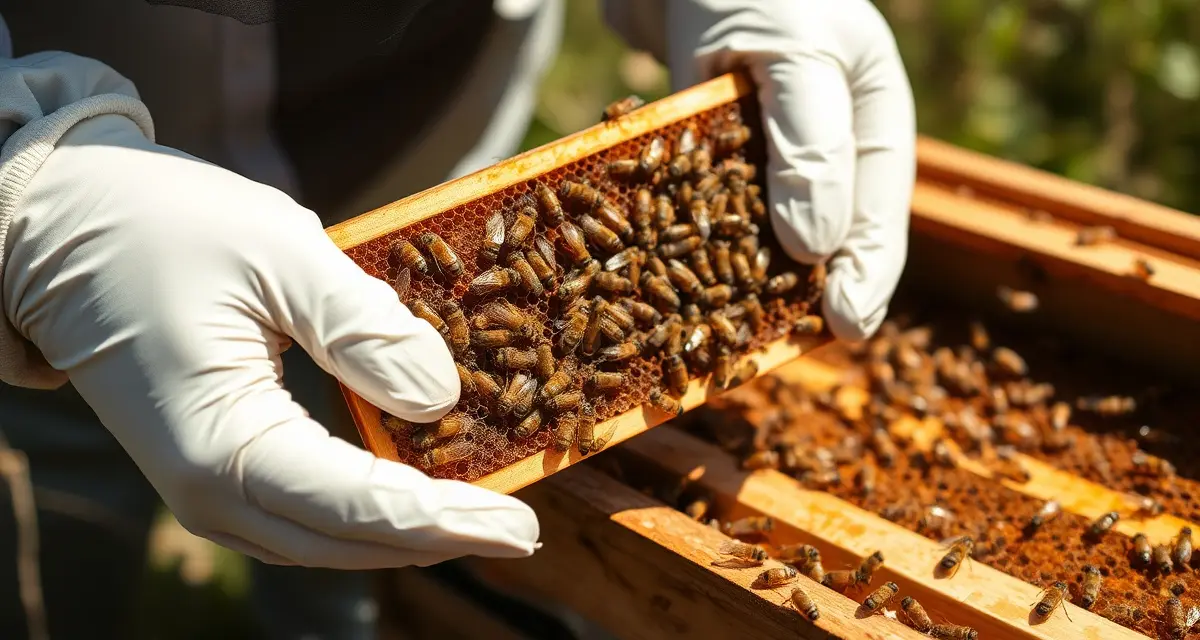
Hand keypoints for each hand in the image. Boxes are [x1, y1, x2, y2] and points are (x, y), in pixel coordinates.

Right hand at [3, 113, 539, 567]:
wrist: (62, 228)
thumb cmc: (161, 227)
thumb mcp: (279, 254)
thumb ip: (363, 329)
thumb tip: (440, 395)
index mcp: (222, 446)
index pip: (358, 505)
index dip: (446, 519)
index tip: (522, 525)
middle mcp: (213, 493)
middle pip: (350, 538)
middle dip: (440, 535)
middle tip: (523, 528)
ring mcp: (211, 489)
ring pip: (330, 537)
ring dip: (408, 529)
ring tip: (484, 514)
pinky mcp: (220, 467)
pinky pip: (307, 508)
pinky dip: (369, 506)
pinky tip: (419, 486)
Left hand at [667, 0, 916, 340]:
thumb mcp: (796, 54)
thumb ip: (810, 143)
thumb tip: (816, 246)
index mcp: (867, 122)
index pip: (877, 213)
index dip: (864, 275)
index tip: (847, 326)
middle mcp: (816, 148)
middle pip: (814, 240)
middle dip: (793, 297)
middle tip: (772, 347)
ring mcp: (754, 156)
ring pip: (747, 237)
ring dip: (725, 285)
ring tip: (707, 335)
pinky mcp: (695, 156)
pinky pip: (686, 211)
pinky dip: (669, 245)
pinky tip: (651, 279)